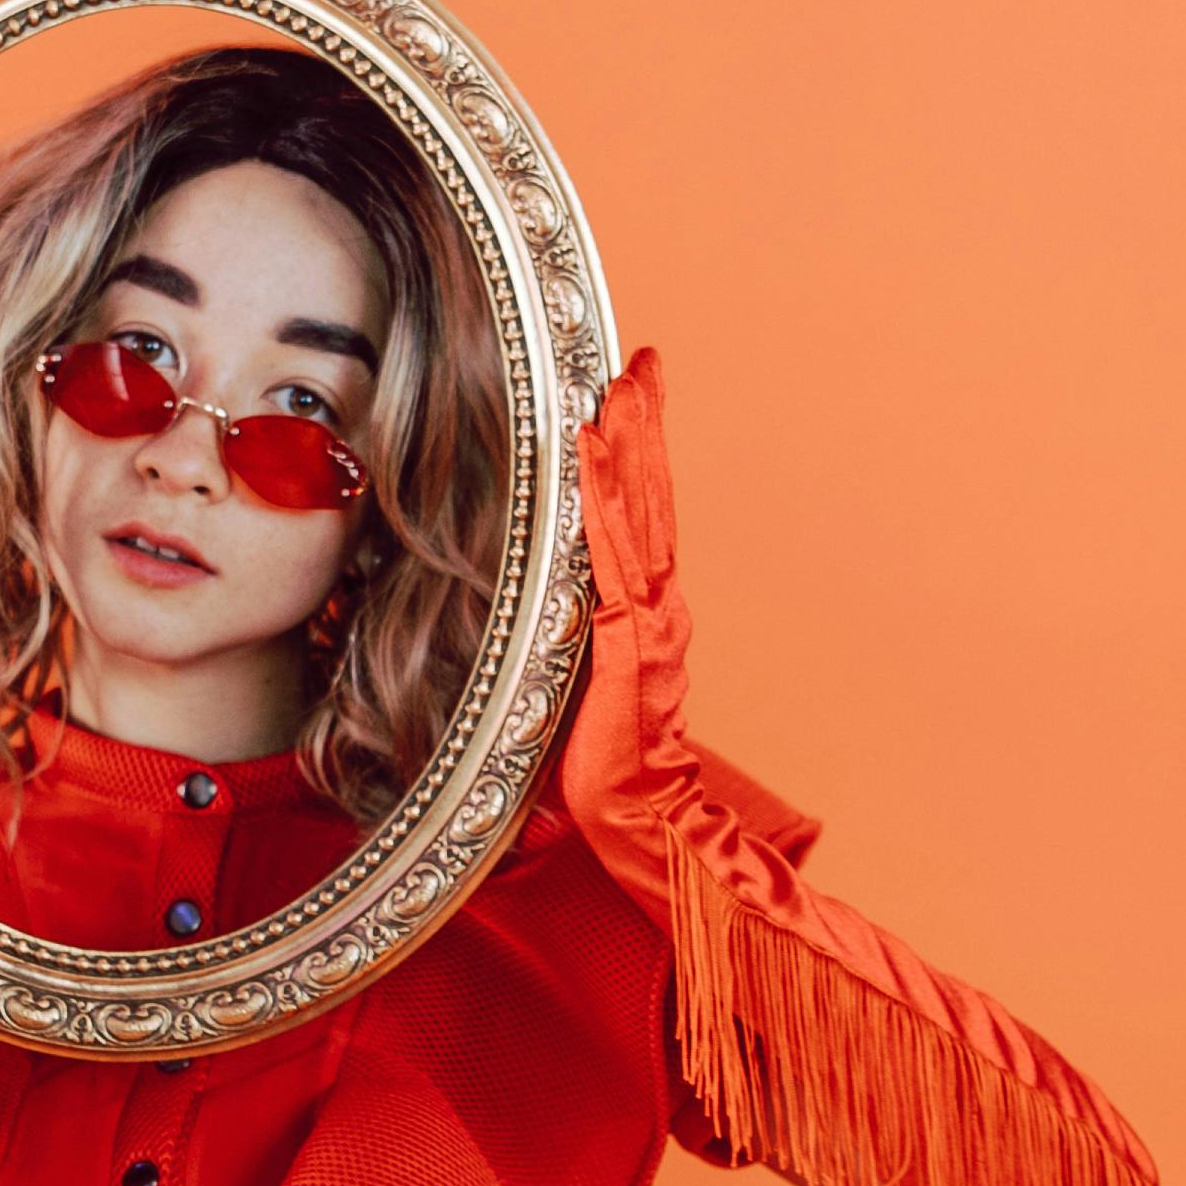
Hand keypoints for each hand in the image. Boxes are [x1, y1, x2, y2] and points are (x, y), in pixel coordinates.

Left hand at [561, 349, 823, 900]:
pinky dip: (601, 495)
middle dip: (645, 428)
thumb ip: (568, 652)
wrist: (637, 822)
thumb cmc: (600, 774)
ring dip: (628, 445)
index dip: (639, 458)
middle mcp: (656, 607)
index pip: (642, 521)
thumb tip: (529, 631)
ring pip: (636, 514)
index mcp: (645, 616)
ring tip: (620, 384)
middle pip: (650, 500)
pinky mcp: (622, 637)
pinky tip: (589, 449)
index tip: (633, 399)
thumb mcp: (575, 694)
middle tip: (641, 363)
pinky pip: (607, 553)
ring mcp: (644, 619)